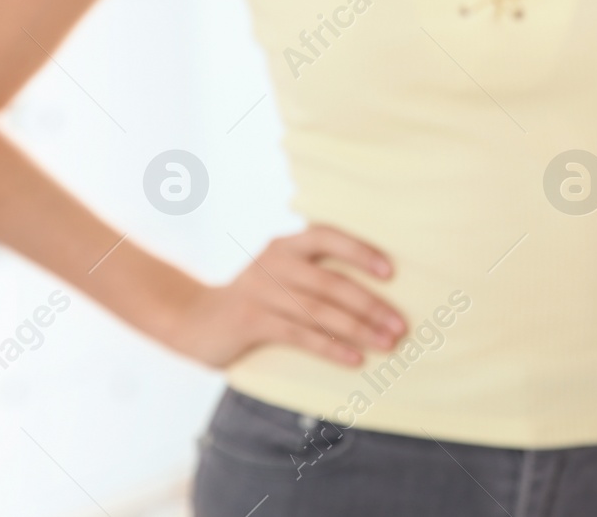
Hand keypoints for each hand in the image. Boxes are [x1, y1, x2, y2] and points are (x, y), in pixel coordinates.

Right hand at [156, 224, 405, 368]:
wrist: (195, 319)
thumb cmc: (255, 298)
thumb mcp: (279, 274)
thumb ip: (313, 272)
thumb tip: (375, 291)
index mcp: (285, 245)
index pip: (327, 236)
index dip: (360, 251)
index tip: (391, 272)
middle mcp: (274, 263)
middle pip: (331, 283)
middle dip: (371, 305)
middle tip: (401, 325)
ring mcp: (262, 292)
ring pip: (320, 312)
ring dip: (359, 330)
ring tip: (388, 344)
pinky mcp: (253, 321)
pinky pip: (301, 336)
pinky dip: (332, 348)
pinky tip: (356, 359)